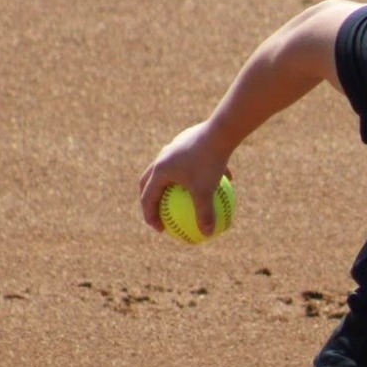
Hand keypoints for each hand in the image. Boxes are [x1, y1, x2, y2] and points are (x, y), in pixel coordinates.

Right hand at [137, 122, 231, 236]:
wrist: (219, 131)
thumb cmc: (209, 162)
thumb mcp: (206, 191)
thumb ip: (205, 214)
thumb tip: (207, 235)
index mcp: (160, 170)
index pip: (147, 197)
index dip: (150, 216)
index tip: (160, 229)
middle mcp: (163, 157)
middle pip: (150, 181)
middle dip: (152, 198)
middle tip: (159, 213)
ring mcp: (174, 147)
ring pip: (172, 170)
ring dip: (174, 184)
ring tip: (184, 197)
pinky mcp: (188, 140)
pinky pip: (190, 161)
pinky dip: (197, 173)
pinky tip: (218, 181)